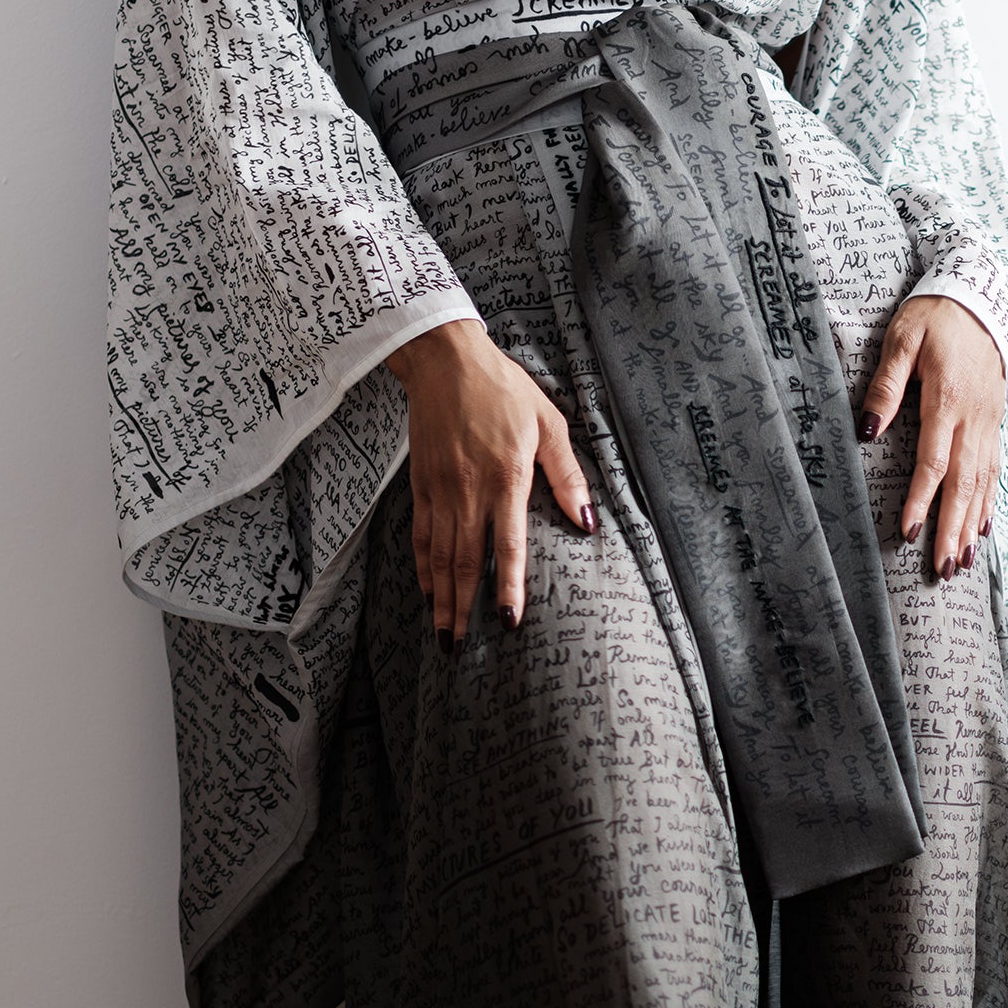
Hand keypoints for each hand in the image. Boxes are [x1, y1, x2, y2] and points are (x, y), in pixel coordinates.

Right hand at [386, 319, 593, 644]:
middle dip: (463, 608)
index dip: (508, 585)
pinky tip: (427, 590)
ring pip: (439, 555)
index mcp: (506, 477)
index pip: (507, 544)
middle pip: (466, 561)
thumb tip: (586, 521)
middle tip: (460, 647)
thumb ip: (567, 476)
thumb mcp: (548, 423)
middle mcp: (469, 489)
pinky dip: (423, 567)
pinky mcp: (421, 484)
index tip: (507, 620)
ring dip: (441, 598)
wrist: (445, 361)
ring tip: (442, 633)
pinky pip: (420, 535)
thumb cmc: (503, 389)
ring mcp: (440, 489)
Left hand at [859, 296, 1004, 576]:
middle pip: (964, 482)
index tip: (910, 531)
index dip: (922, 499)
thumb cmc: (936, 316)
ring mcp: (988, 421)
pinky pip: (994, 468)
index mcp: (946, 399)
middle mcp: (972, 417)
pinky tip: (983, 526)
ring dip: (972, 523)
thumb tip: (869, 430)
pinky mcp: (994, 420)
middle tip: (943, 567)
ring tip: (963, 560)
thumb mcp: (902, 339)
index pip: (934, 461)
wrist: (980, 297)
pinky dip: (989, 501)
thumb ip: (886, 386)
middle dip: (952, 528)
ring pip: (983, 481)